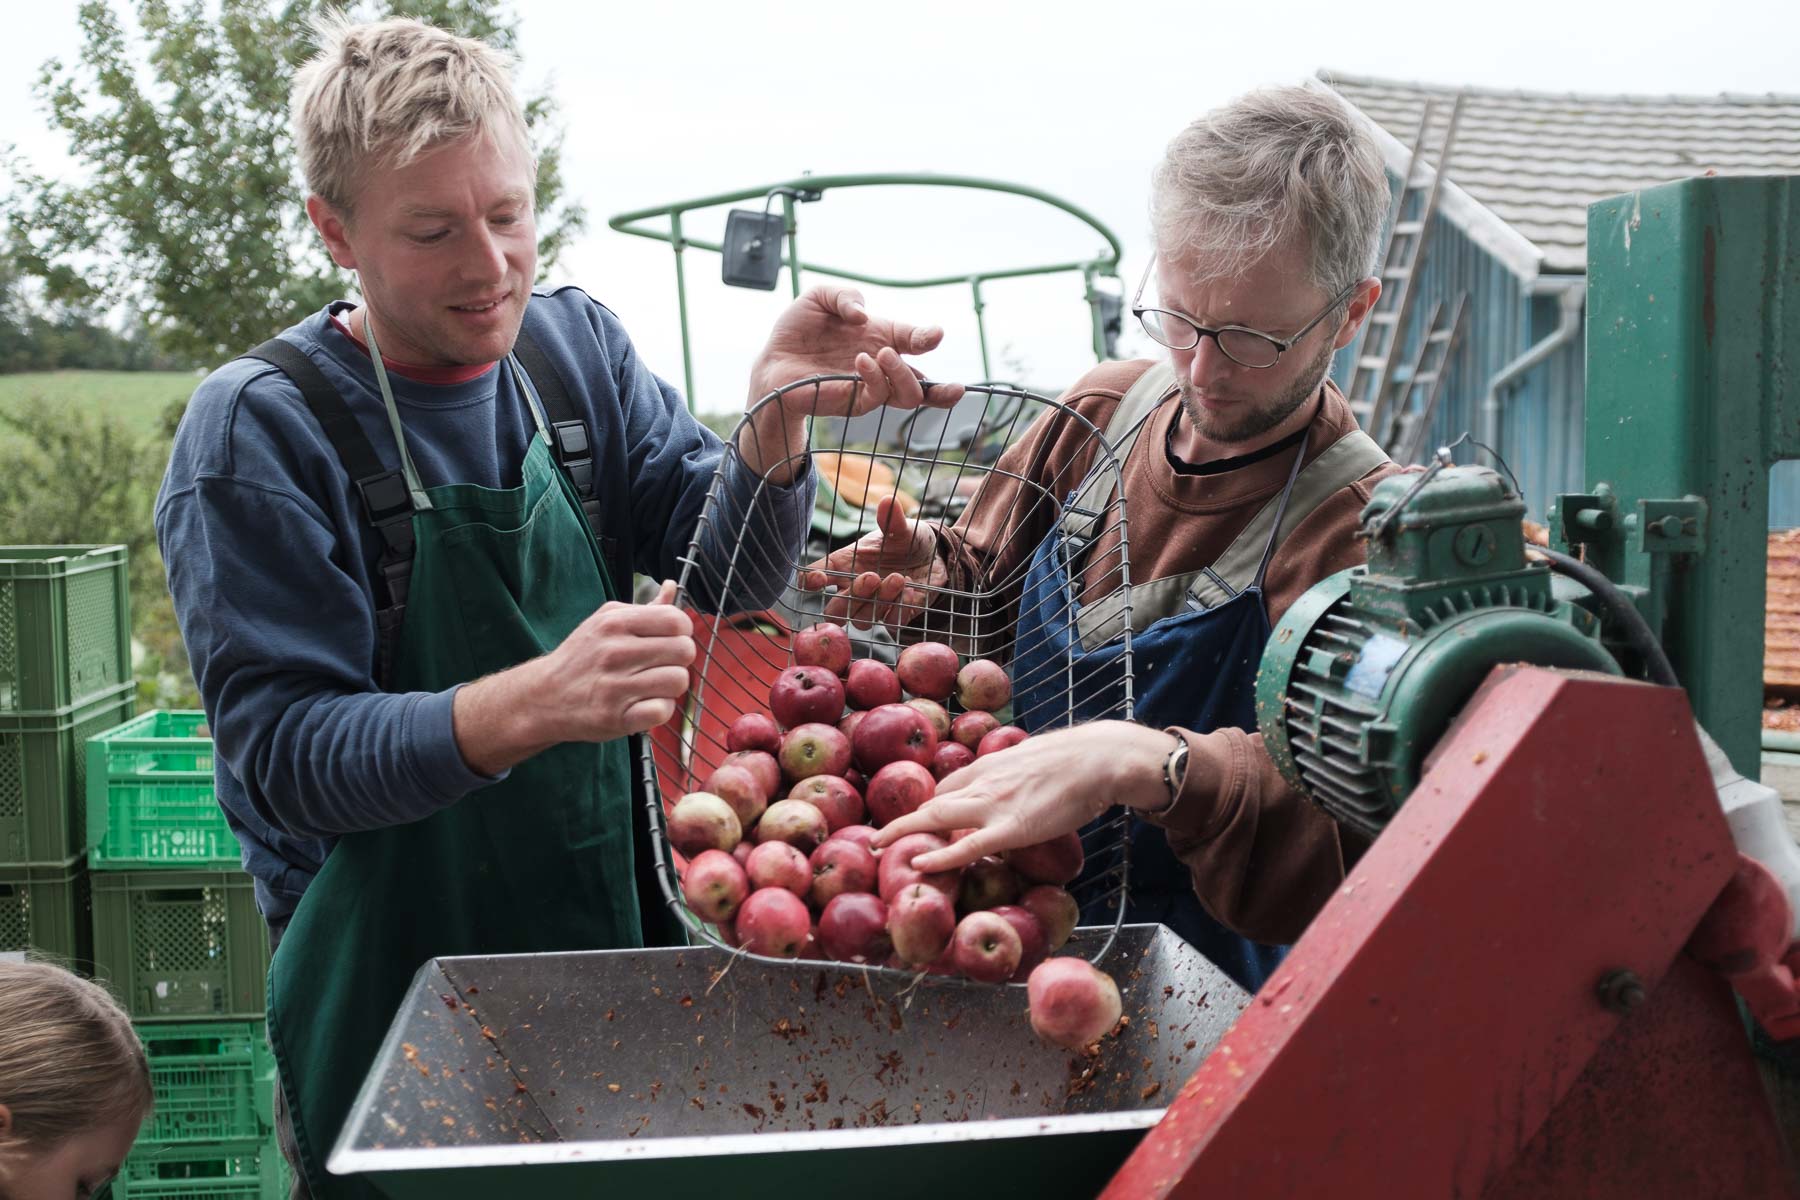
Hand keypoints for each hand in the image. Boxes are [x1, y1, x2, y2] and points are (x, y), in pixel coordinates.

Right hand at [454, 581, 696, 774]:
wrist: (543, 697)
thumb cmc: (581, 657)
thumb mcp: (605, 622)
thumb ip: (644, 609)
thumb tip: (672, 587)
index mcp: (615, 623)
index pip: (675, 620)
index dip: (682, 631)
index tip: (672, 639)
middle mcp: (615, 652)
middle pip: (684, 651)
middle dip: (679, 659)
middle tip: (662, 664)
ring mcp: (615, 686)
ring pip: (678, 681)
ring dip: (671, 686)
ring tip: (652, 685)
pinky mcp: (617, 717)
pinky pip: (664, 710)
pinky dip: (660, 709)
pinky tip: (644, 704)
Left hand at [737, 287, 963, 484]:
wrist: (773, 360)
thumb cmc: (798, 332)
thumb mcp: (819, 298)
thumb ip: (845, 295)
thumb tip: (864, 315)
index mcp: (881, 338)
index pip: (915, 341)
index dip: (929, 337)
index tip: (936, 333)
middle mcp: (882, 366)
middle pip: (926, 385)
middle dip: (941, 384)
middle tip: (927, 347)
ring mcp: (870, 387)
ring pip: (910, 395)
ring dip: (904, 372)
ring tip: (883, 353)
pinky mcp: (855, 402)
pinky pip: (879, 395)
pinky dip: (877, 376)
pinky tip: (861, 361)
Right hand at [796, 495, 947, 625]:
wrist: (936, 556)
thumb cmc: (907, 540)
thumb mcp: (901, 528)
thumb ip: (892, 520)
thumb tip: (888, 502)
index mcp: (844, 565)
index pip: (813, 578)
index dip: (809, 582)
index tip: (819, 579)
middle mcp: (854, 589)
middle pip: (834, 611)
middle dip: (849, 599)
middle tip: (871, 577)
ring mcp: (873, 606)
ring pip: (862, 621)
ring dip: (879, 601)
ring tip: (899, 578)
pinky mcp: (895, 616)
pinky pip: (890, 624)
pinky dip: (900, 610)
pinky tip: (913, 592)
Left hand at [870, 722, 1177, 873]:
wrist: (1099, 758)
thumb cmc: (1078, 760)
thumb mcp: (1035, 760)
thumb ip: (1018, 775)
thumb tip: (1020, 788)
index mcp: (990, 765)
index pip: (949, 786)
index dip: (928, 805)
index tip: (914, 820)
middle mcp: (983, 782)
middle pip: (932, 801)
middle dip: (902, 819)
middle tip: (878, 835)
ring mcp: (994, 805)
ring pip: (937, 818)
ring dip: (903, 832)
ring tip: (878, 846)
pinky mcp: (1010, 828)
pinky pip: (966, 846)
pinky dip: (939, 856)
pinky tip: (918, 865)